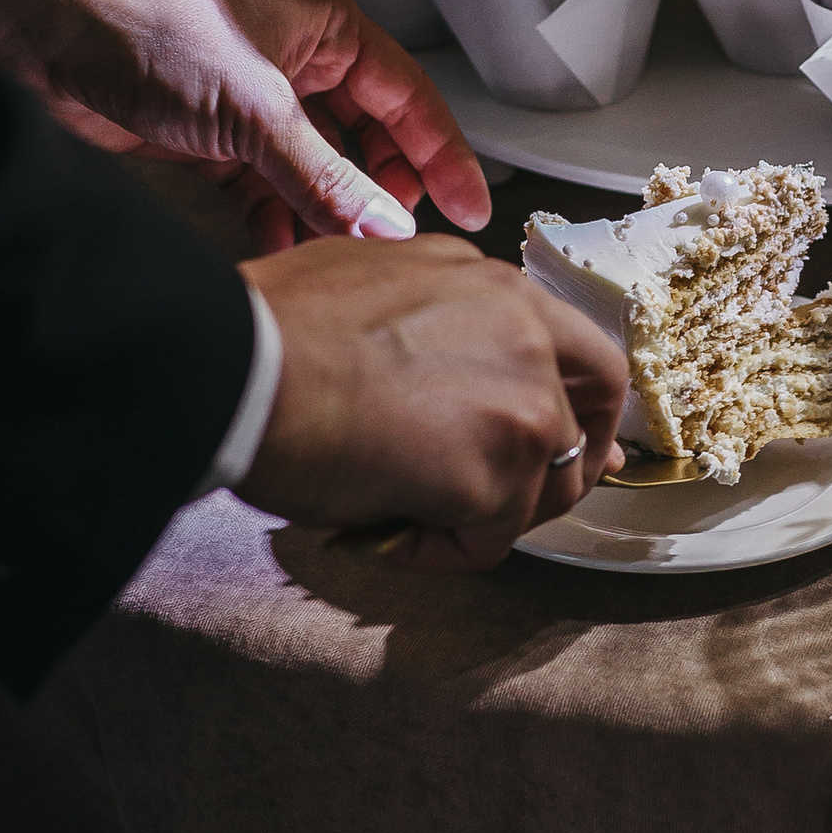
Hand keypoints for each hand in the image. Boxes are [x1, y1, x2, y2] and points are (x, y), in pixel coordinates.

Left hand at [0, 0, 492, 248]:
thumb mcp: (255, 107)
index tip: (472, 211)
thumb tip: (390, 229)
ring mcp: (246, 100)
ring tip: (349, 260)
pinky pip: (259, 185)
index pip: (409, 97)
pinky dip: (276, 218)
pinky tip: (288, 252)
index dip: (443, 156)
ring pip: (312, 167)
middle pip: (366, 135)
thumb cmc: (145, 22)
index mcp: (325, 27)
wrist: (34, 22)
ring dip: (329, 212)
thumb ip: (326, 176)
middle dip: (385, 190)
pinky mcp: (201, 135)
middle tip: (404, 243)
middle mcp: (293, 59)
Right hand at [240, 234, 626, 566]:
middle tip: (522, 504)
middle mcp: (525, 329)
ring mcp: (523, 398)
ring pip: (540, 486)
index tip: (571, 440)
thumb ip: (429, 317)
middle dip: (570, 465)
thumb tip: (435, 365)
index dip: (577, 401)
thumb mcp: (368, 284)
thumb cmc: (269, 331)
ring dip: (481, 515)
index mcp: (492, 281)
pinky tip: (382, 530)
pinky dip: (440, 551)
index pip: (572, 346)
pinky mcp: (501, 469)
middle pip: (594, 410)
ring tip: (400, 513)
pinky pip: (490, 539)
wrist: (237, 366)